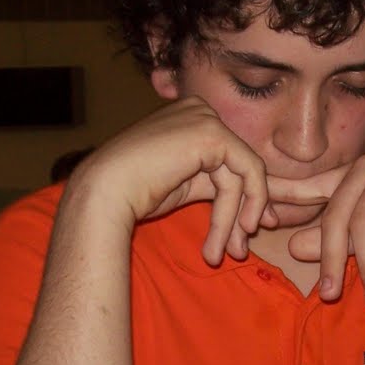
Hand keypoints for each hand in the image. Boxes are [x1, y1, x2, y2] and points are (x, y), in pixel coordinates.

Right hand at [68, 96, 274, 264]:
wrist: (105, 192)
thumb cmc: (134, 194)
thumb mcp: (186, 186)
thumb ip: (219, 187)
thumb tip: (259, 209)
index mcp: (190, 119)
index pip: (229, 159)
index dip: (245, 196)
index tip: (248, 230)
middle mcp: (199, 111)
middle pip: (237, 167)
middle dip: (245, 210)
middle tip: (239, 250)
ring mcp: (205, 118)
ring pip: (241, 176)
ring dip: (233, 220)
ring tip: (224, 253)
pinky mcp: (212, 133)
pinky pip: (247, 172)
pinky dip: (246, 204)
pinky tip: (235, 231)